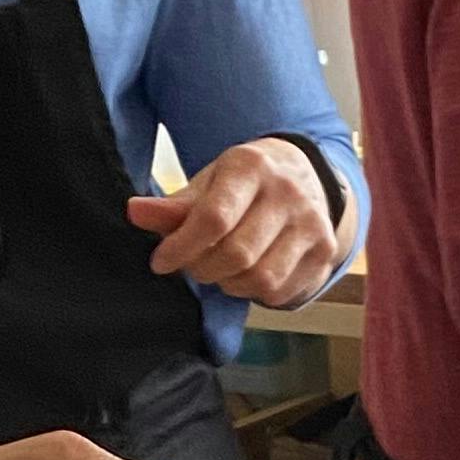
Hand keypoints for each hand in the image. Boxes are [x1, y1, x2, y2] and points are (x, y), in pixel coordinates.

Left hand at [123, 140, 341, 307]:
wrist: (303, 176)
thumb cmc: (243, 184)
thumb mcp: (206, 184)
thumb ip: (171, 206)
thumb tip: (134, 213)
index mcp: (251, 166)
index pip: (213, 218)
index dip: (181, 247)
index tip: (161, 261)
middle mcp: (288, 192)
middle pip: (237, 254)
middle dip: (204, 268)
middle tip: (193, 265)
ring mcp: (313, 223)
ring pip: (261, 278)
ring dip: (229, 284)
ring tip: (222, 269)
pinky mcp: (325, 251)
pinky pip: (281, 292)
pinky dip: (255, 293)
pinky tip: (248, 275)